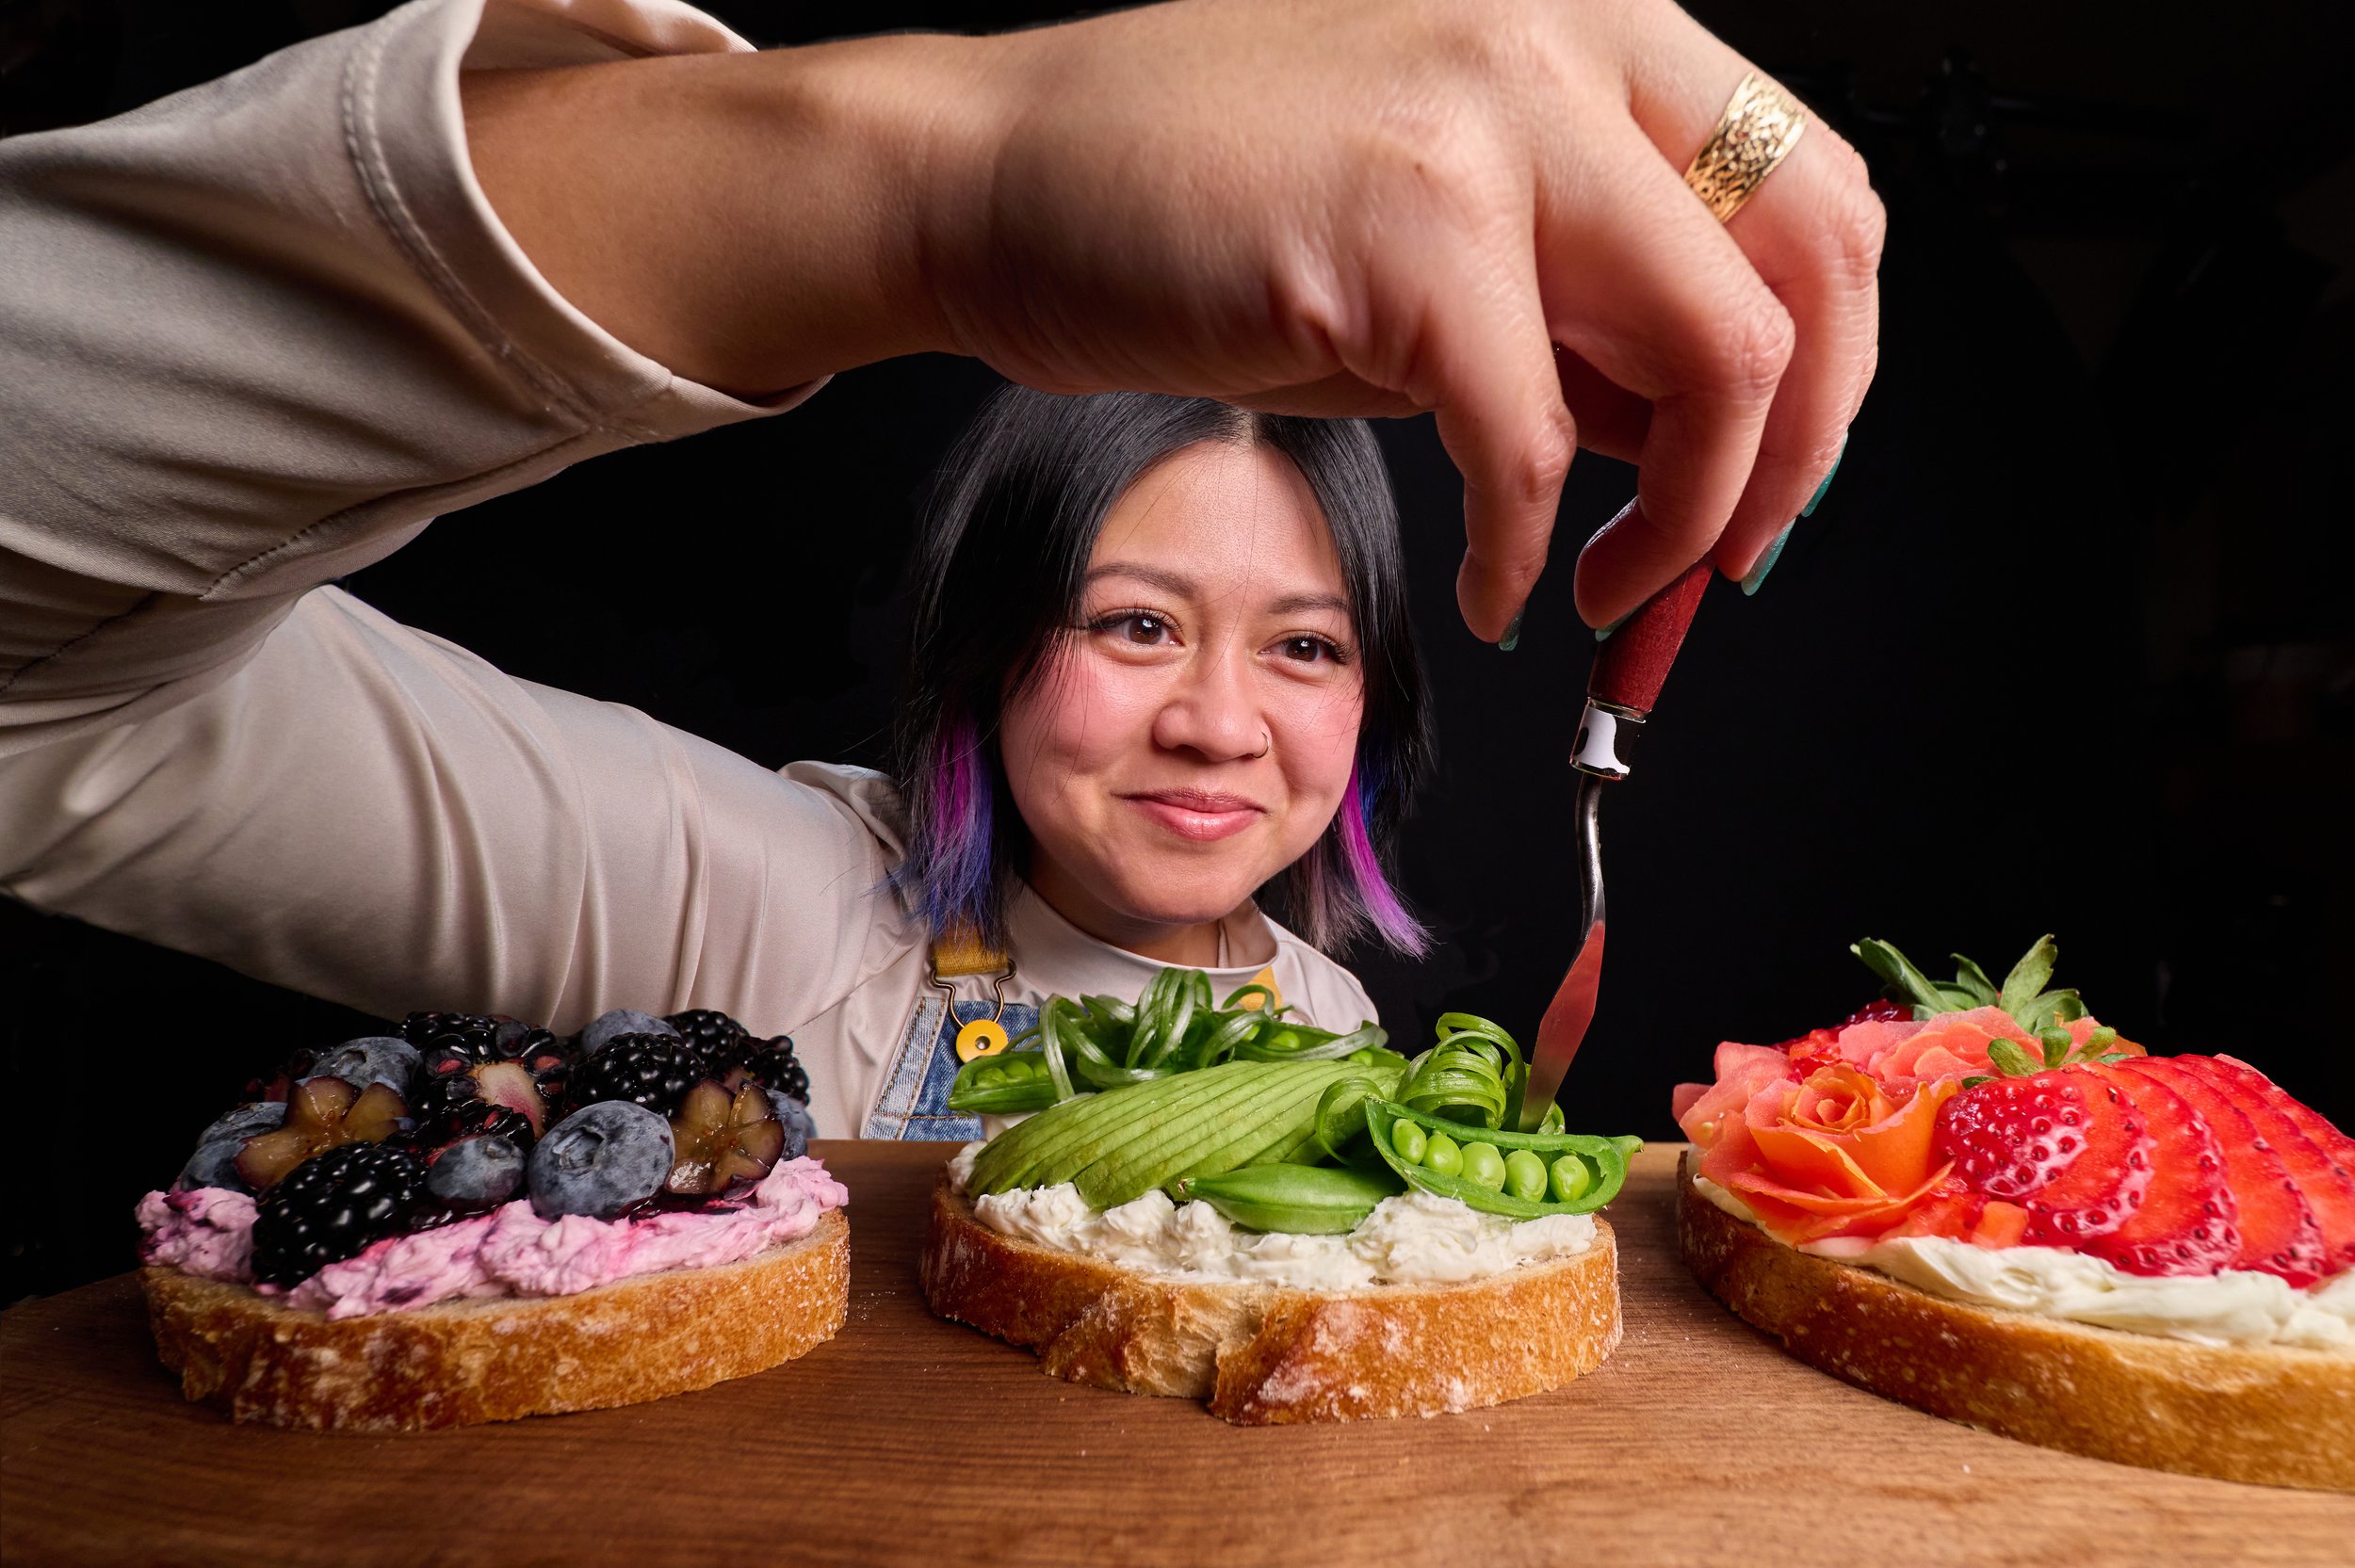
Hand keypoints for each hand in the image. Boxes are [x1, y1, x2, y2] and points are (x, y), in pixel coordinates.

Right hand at [467, 0, 1882, 635]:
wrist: (998, 174)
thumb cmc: (1195, 204)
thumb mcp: (1433, 233)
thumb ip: (1573, 304)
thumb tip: (1678, 433)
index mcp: (1591, 38)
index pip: (1818, 200)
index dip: (1832, 376)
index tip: (1768, 492)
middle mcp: (1564, 55)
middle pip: (1816, 267)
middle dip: (1795, 459)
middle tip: (1714, 569)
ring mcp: (1489, 129)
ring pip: (1718, 357)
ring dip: (1682, 522)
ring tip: (1595, 592)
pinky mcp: (1399, 236)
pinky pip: (1535, 444)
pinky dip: (1528, 552)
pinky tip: (1492, 589)